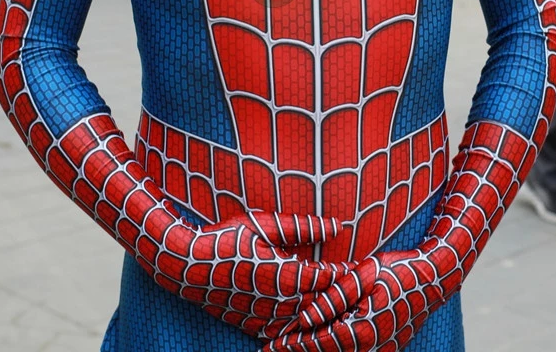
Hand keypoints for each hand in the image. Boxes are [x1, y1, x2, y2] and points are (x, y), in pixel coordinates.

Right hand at [183, 212, 350, 338]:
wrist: (186, 266)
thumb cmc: (227, 238)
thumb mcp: (267, 224)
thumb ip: (305, 227)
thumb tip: (338, 225)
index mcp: (287, 276)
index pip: (331, 279)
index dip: (351, 274)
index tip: (369, 267)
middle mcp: (280, 303)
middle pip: (324, 305)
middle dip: (344, 297)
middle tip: (366, 289)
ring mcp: (267, 319)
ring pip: (307, 323)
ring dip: (325, 313)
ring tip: (345, 304)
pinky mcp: (254, 327)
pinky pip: (287, 332)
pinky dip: (303, 326)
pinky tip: (312, 318)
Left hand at [262, 241, 455, 351]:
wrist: (436, 278)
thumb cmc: (399, 269)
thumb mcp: (365, 274)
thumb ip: (335, 296)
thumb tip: (307, 317)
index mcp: (362, 330)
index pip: (318, 344)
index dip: (291, 346)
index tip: (268, 348)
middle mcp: (372, 349)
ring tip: (290, 350)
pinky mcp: (387, 351)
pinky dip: (335, 351)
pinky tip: (323, 344)